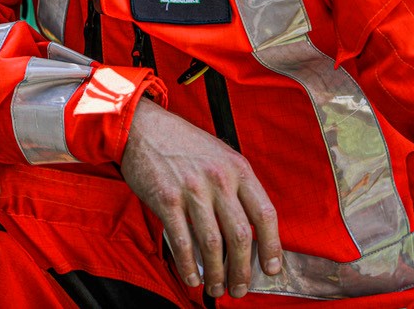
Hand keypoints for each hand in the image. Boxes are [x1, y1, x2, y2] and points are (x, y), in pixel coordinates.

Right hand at [119, 99, 282, 299]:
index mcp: (237, 168)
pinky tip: (191, 276)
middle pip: (240, 236)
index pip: (265, 214)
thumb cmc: (180, 141)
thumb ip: (234, 185)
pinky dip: (188, 265)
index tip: (270, 268)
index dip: (272, 246)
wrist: (142, 126)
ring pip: (213, 243)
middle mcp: (218, 179)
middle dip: (242, 270)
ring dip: (216, 273)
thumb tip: (245, 228)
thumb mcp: (218, 154)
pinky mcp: (166, 199)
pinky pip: (182, 241)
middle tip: (239, 288)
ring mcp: (192, 189)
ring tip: (216, 287)